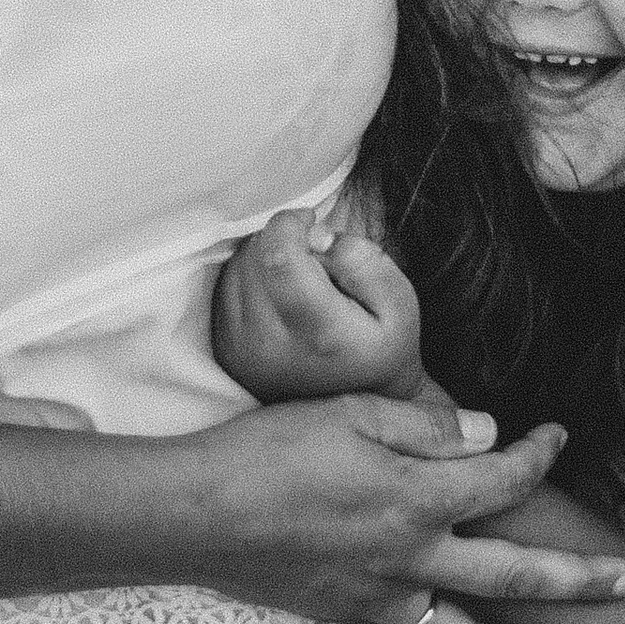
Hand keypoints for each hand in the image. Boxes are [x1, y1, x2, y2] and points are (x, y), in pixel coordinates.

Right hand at [204, 391, 624, 623]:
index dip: (537, 455)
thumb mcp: (350, 413)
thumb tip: (489, 436)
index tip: (554, 437)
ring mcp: (382, 597)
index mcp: (416, 497)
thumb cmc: (266, 452)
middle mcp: (411, 558)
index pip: (502, 480)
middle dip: (578, 582)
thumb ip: (426, 427)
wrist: (195, 515)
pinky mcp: (350, 617)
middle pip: (515, 576)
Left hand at [213, 207, 424, 405]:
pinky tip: (278, 294)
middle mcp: (270, 345)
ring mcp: (241, 351)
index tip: (311, 221)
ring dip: (265, 256)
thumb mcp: (399, 304)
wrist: (357, 402)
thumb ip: (364, 261)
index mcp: (318, 332)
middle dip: (282, 239)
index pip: (278, 255)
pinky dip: (250, 277)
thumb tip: (317, 237)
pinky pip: (225, 287)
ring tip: (299, 278)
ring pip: (237, 268)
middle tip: (313, 258)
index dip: (291, 223)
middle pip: (255, 256)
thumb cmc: (381, 347)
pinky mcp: (226, 351)